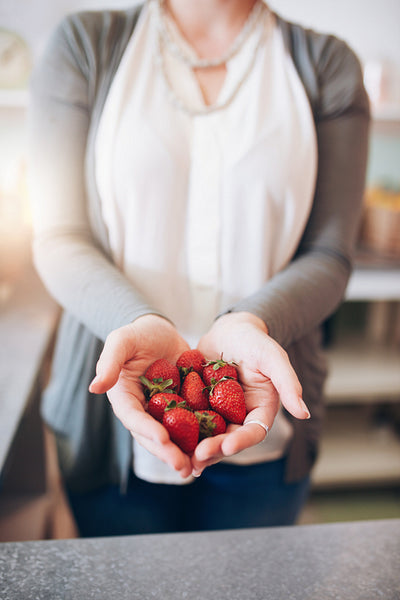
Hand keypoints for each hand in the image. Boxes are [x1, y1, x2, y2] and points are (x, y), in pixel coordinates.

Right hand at [89, 314, 192, 477]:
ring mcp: (162, 413)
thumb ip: (109, 362)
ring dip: (182, 454)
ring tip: (197, 468)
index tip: (162, 439)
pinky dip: (199, 439)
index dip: (147, 430)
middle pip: (152, 436)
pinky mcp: (182, 409)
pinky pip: (190, 426)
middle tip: (182, 467)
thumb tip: (94, 388)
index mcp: (124, 397)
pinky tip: (214, 449)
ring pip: (171, 437)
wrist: (161, 332)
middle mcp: (142, 410)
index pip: (134, 417)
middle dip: (167, 452)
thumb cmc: (138, 333)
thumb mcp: (122, 340)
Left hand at [192, 311, 309, 474]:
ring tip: (182, 459)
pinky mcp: (200, 405)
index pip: (253, 432)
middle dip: (214, 450)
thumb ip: (288, 383)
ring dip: (196, 449)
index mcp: (260, 410)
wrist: (230, 328)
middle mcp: (240, 416)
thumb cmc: (256, 340)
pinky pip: (190, 420)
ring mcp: (219, 413)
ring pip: (208, 436)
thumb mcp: (273, 357)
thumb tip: (304, 413)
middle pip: (228, 439)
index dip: (241, 442)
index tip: (226, 445)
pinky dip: (180, 430)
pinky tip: (166, 437)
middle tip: (197, 458)